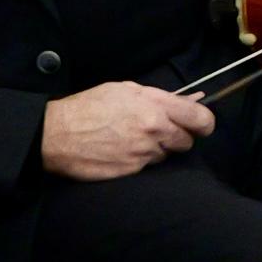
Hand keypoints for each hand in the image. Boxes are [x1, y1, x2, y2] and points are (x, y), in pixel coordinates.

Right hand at [42, 80, 215, 179]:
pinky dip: (139, 161)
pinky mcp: (132, 171)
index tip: (201, 125)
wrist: (56, 135)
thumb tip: (191, 100)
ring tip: (132, 139)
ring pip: (166, 155)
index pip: (200, 118)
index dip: (204, 123)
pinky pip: (147, 167)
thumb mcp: (126, 90)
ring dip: (157, 149)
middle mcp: (154, 131)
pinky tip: (121, 151)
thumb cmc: (88, 106)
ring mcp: (143, 153)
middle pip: (187, 141)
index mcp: (155, 106)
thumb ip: (161, 97)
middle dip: (178, 137)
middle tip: (160, 131)